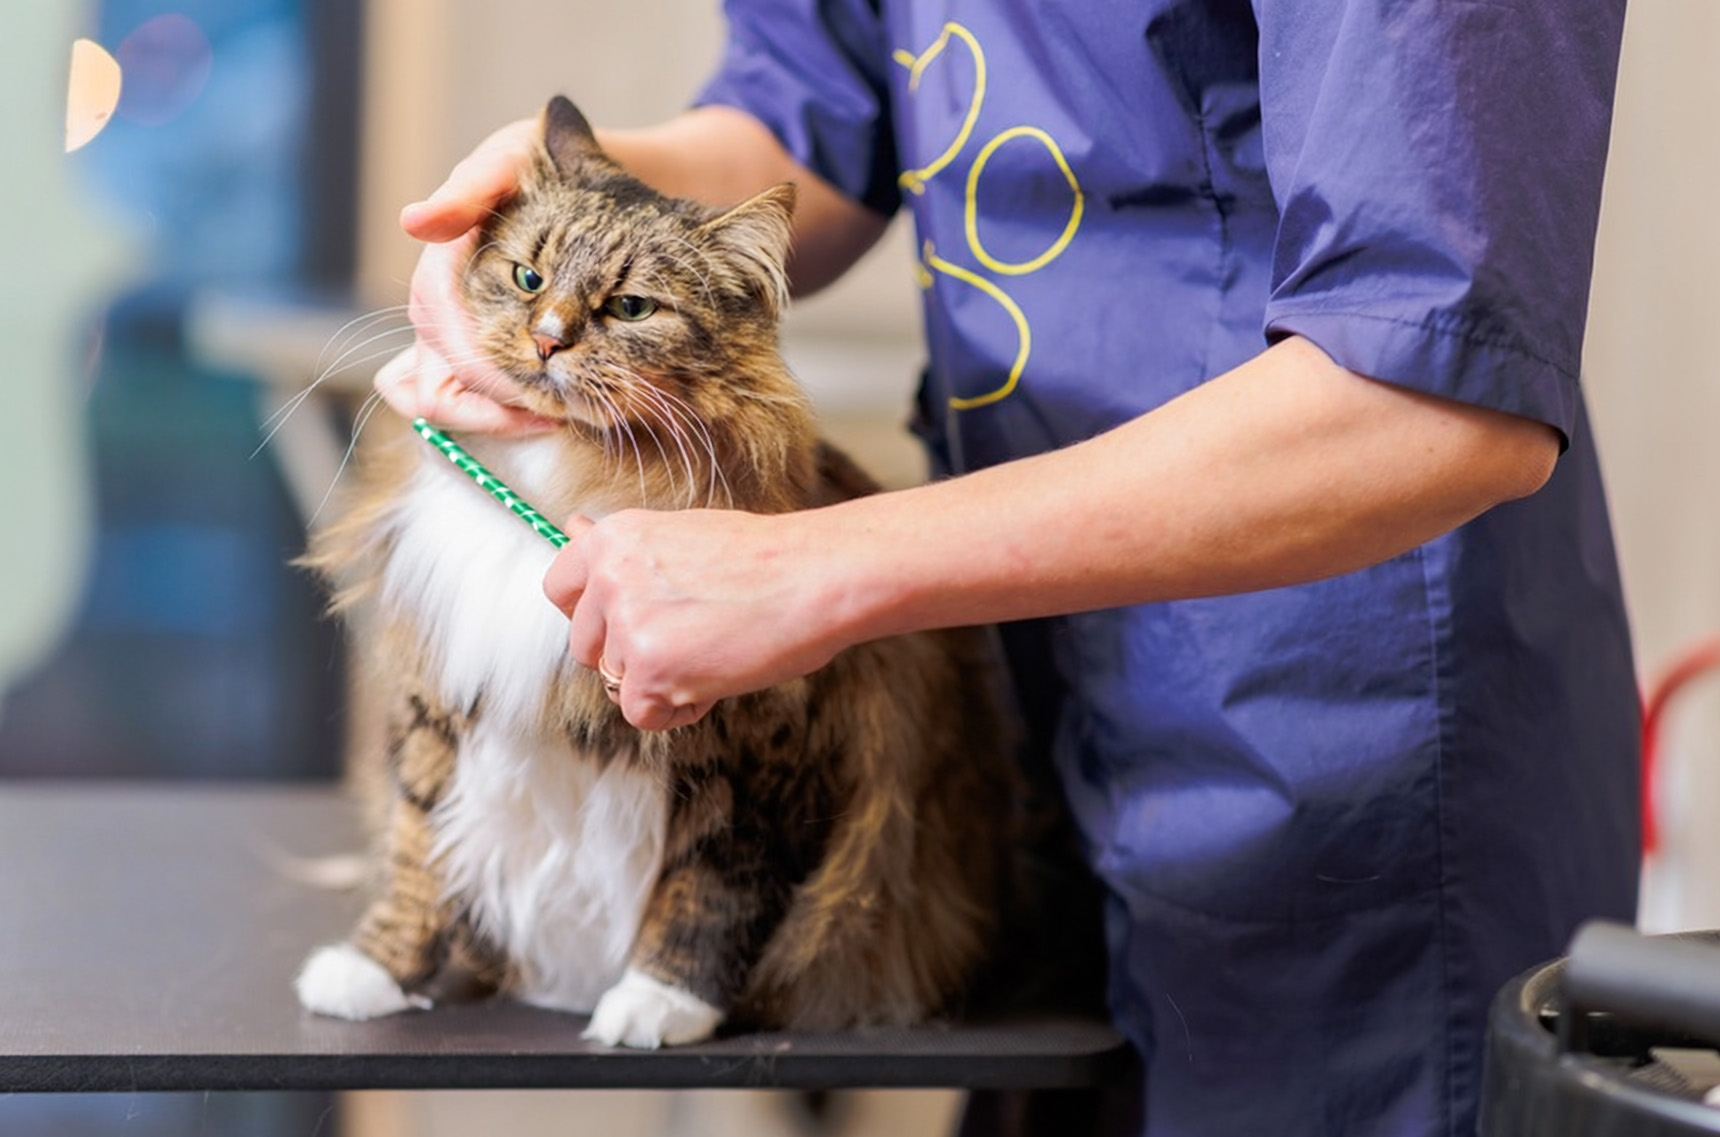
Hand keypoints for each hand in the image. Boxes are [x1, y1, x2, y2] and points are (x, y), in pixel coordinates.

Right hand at [375, 117, 558, 434]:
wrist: (570, 177)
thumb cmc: (537, 170)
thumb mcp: (506, 164)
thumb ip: (468, 191)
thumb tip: (415, 223)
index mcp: (438, 276)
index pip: (451, 346)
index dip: (497, 376)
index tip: (550, 387)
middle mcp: (433, 313)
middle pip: (436, 391)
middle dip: (497, 407)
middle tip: (561, 407)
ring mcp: (446, 338)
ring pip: (438, 403)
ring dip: (489, 417)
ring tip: (552, 413)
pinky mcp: (468, 351)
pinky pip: (457, 400)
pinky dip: (492, 415)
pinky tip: (543, 412)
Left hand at [543, 509, 851, 731]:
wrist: (814, 578)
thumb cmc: (763, 558)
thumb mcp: (680, 534)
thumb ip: (625, 551)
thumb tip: (572, 527)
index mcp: (614, 538)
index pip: (558, 588)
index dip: (592, 614)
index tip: (625, 619)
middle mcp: (610, 578)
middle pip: (585, 645)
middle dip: (630, 653)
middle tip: (690, 635)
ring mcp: (628, 626)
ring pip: (615, 681)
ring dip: (658, 680)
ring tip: (712, 649)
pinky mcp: (652, 671)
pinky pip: (642, 713)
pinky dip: (680, 707)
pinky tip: (718, 674)